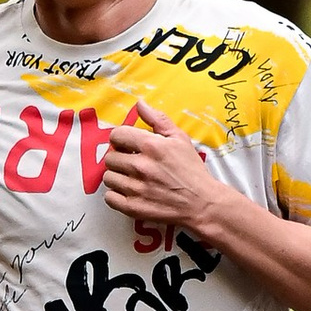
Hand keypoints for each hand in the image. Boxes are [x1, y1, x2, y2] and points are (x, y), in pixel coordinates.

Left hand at [97, 100, 216, 234]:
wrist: (201, 203)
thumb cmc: (191, 170)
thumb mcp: (179, 139)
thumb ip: (158, 119)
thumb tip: (139, 104)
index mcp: (151, 146)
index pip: (116, 135)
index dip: (121, 139)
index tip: (128, 146)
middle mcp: (140, 166)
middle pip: (110, 157)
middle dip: (120, 158)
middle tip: (133, 163)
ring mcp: (136, 188)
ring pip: (108, 177)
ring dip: (117, 177)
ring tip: (132, 178)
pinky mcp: (133, 207)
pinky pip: (109, 198)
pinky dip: (116, 195)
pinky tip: (130, 192)